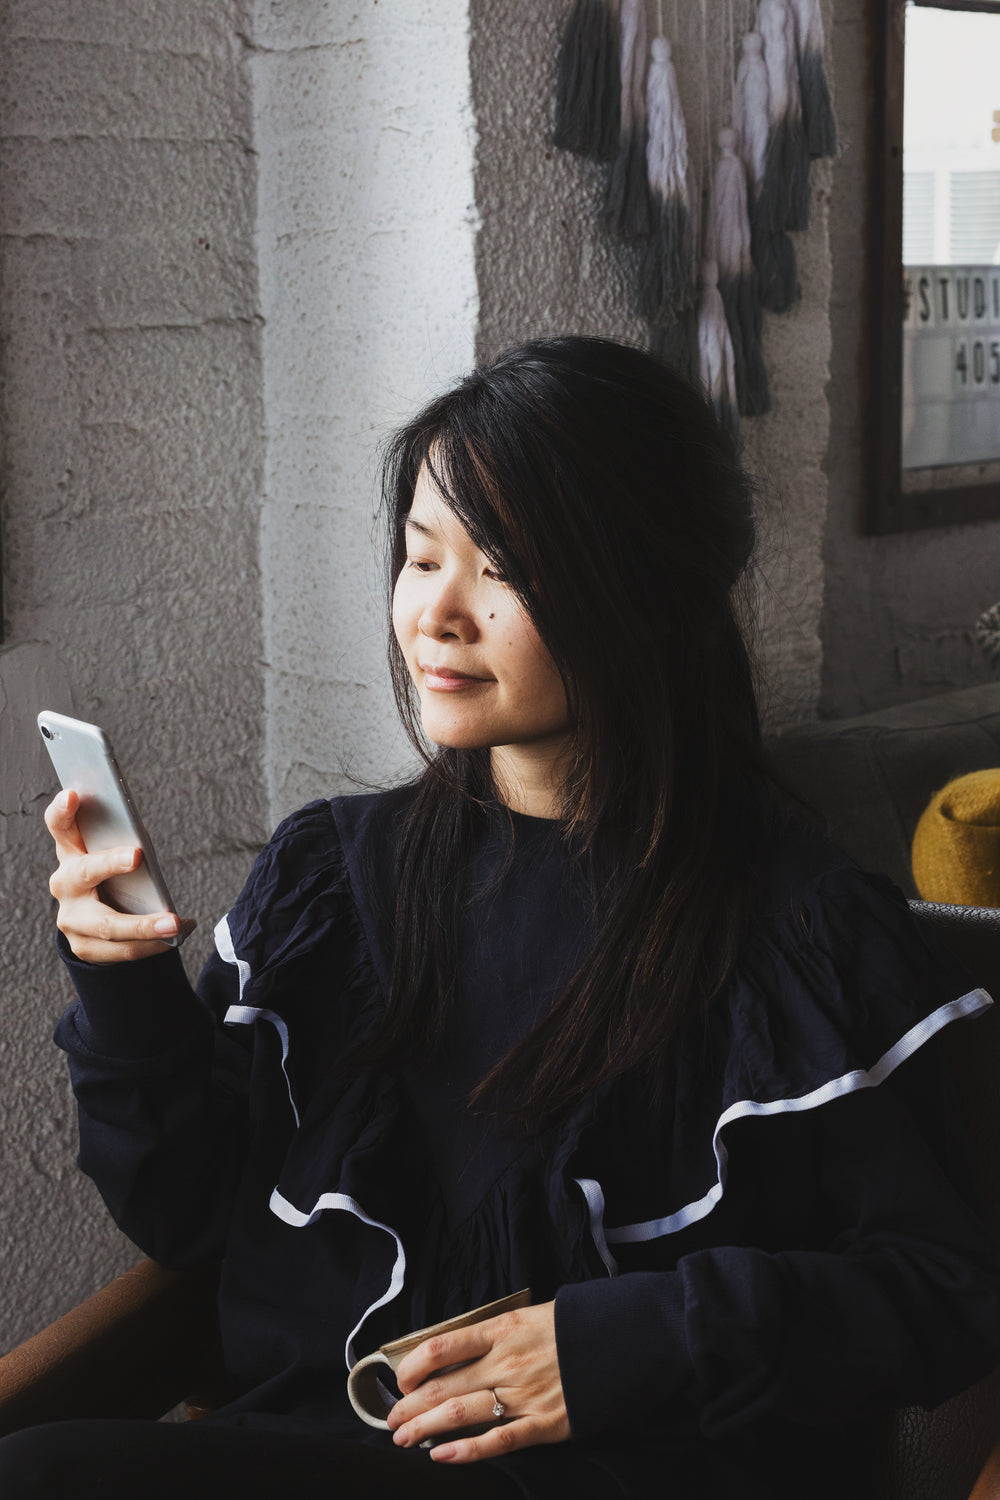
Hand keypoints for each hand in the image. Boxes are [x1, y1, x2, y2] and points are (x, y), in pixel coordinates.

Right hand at [45, 789, 195, 963]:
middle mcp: (64, 884)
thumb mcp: (113, 856)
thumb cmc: (113, 876)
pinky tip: (179, 934)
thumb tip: (145, 848)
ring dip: (144, 926)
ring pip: (108, 924)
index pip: (60, 827)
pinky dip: (153, 945)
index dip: (62, 811)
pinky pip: (122, 950)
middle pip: (84, 872)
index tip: (72, 794)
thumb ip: (124, 847)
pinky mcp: (84, 947)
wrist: (95, 926)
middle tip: (137, 855)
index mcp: (70, 853)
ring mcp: (70, 919)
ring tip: (175, 923)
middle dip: (109, 863)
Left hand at [387, 1301, 569, 1463]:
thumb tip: (453, 1353)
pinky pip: (498, 1441)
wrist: (624, 1340)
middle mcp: (508, 1362)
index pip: (441, 1346)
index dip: (412, 1365)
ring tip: (404, 1438)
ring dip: (425, 1429)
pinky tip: (441, 1455)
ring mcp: (525, 1394)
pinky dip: (466, 1451)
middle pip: (444, 1386)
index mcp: (503, 1329)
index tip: (400, 1379)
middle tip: (392, 1421)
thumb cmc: (573, 1327)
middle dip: (410, 1406)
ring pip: (461, 1413)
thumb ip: (494, 1334)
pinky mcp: (545, 1423)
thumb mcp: (529, 1315)